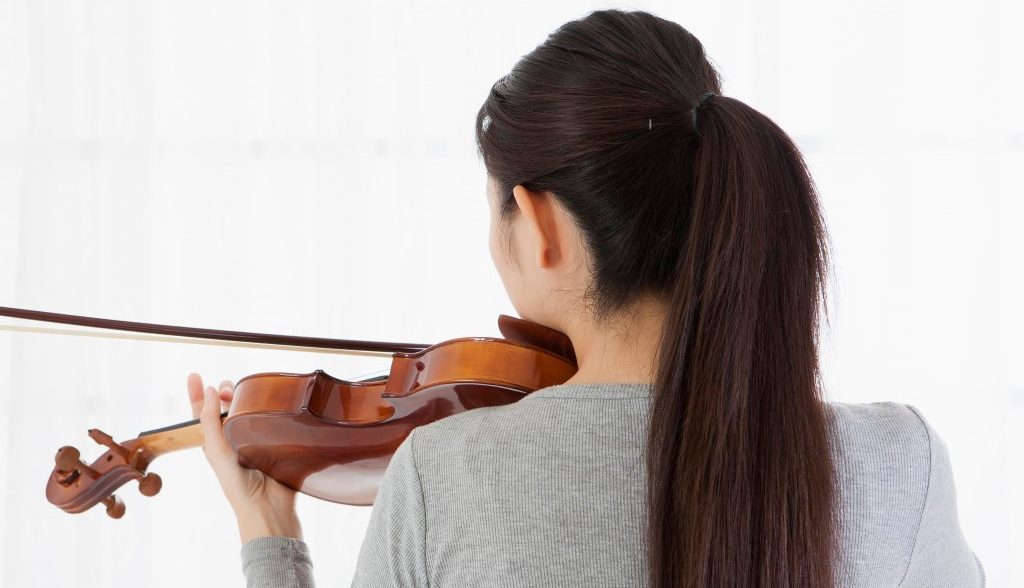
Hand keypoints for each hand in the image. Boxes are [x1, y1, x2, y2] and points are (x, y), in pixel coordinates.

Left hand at [187, 372, 302, 543]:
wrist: (268, 506)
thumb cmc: (238, 484)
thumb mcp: (216, 450)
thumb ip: (210, 421)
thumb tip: (210, 391)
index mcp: (215, 443)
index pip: (203, 413)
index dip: (198, 394)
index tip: (194, 375)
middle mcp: (233, 440)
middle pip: (226, 408)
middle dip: (225, 392)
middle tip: (228, 388)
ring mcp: (254, 440)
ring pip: (248, 411)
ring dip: (246, 398)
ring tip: (246, 393)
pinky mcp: (274, 442)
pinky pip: (269, 419)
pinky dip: (268, 408)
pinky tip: (270, 402)